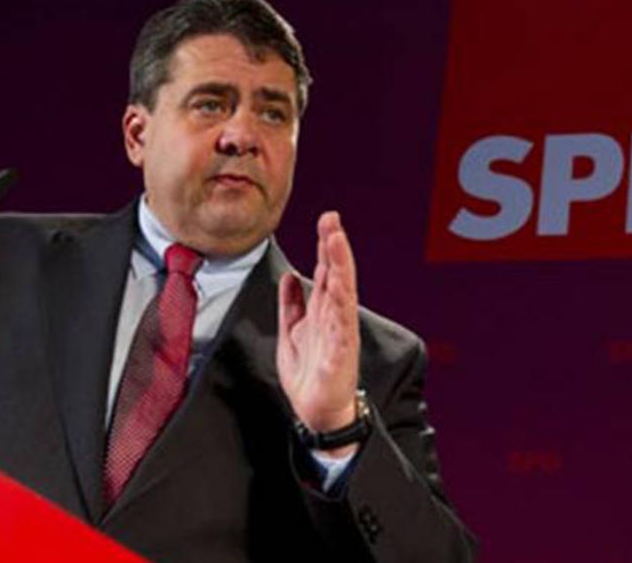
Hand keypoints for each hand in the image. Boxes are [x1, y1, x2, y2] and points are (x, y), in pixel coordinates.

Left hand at [277, 211, 360, 456]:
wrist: (317, 411)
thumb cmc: (309, 373)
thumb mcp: (291, 332)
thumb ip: (290, 305)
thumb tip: (289, 276)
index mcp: (324, 311)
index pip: (328, 271)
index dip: (327, 245)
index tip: (327, 220)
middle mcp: (336, 318)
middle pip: (338, 275)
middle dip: (336, 247)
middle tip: (332, 220)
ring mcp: (340, 335)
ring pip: (343, 295)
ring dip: (341, 268)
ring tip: (337, 244)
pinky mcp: (340, 356)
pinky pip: (341, 330)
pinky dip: (340, 312)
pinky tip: (340, 294)